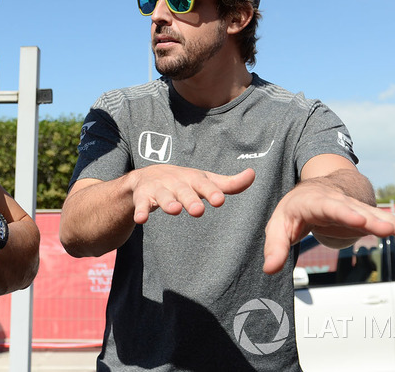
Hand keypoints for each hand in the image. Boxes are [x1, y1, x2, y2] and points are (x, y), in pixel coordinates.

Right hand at [127, 165, 255, 223]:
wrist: (146, 176)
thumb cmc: (182, 182)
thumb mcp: (204, 181)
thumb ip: (229, 183)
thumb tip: (253, 174)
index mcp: (193, 179)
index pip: (204, 185)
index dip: (211, 192)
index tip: (219, 200)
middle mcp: (176, 182)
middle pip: (184, 191)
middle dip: (190, 199)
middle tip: (197, 210)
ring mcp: (158, 189)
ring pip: (162, 196)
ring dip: (167, 202)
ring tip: (173, 210)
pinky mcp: (142, 197)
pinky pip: (141, 205)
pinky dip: (140, 211)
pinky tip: (141, 220)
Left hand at [262, 180, 394, 274]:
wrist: (315, 189)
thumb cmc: (294, 209)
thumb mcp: (279, 225)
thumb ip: (275, 247)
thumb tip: (270, 269)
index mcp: (312, 202)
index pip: (327, 207)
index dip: (342, 213)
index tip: (356, 220)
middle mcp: (337, 201)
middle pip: (355, 211)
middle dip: (371, 220)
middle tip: (387, 230)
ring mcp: (354, 207)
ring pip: (374, 214)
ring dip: (392, 223)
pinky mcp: (366, 215)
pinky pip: (384, 220)